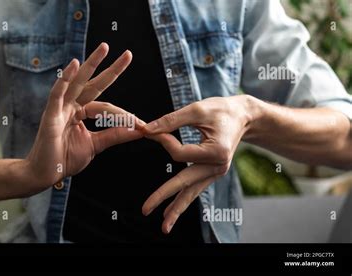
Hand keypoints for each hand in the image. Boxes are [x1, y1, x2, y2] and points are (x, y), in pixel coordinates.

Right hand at [24, 43, 142, 191]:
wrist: (45, 174)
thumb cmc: (65, 159)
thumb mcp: (96, 145)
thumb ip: (115, 135)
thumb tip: (138, 129)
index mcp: (81, 113)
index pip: (106, 106)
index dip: (124, 115)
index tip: (142, 125)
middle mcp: (71, 106)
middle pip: (93, 83)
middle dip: (110, 68)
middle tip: (128, 54)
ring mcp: (60, 108)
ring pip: (77, 82)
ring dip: (91, 64)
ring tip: (105, 48)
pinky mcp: (50, 114)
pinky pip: (58, 93)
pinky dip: (65, 79)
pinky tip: (74, 64)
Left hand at [141, 95, 252, 233]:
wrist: (243, 116)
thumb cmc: (221, 110)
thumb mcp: (196, 109)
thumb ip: (170, 120)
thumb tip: (146, 130)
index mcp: (217, 151)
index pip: (180, 153)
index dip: (162, 141)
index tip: (151, 130)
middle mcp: (218, 166)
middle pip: (185, 184)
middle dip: (164, 196)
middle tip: (145, 209)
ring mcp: (215, 172)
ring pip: (191, 193)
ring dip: (176, 209)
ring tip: (163, 226)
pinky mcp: (211, 173)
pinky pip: (194, 189)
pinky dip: (183, 200)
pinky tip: (170, 212)